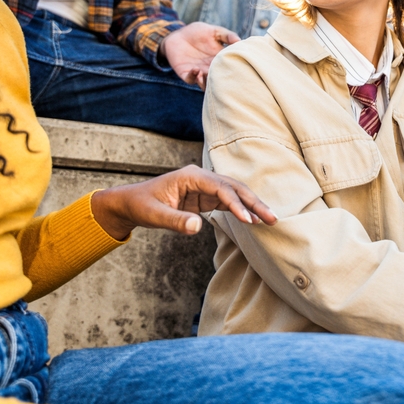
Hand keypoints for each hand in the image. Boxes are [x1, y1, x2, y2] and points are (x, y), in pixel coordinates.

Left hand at [91, 164, 275, 240]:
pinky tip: (254, 220)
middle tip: (272, 218)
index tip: (248, 220)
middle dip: (254, 203)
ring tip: (270, 220)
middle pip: (234, 187)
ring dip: (252, 206)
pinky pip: (229, 202)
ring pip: (235, 194)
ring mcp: (206, 187)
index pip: (221, 188)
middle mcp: (202, 178)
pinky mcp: (206, 198)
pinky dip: (242, 211)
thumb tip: (197, 228)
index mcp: (191, 176)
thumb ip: (176, 221)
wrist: (132, 203)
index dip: (236, 204)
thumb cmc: (141, 205)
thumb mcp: (154, 215)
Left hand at [159, 21, 239, 88]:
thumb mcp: (215, 31)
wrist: (178, 34)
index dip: (234, 70)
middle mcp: (211, 68)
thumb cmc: (198, 32)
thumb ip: (227, 35)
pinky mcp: (186, 73)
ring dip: (208, 82)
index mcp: (220, 60)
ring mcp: (199, 72)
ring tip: (209, 75)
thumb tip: (240, 40)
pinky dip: (194, 77)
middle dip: (222, 81)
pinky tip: (196, 70)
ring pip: (206, 84)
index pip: (229, 68)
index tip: (240, 69)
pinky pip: (190, 79)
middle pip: (219, 79)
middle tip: (226, 78)